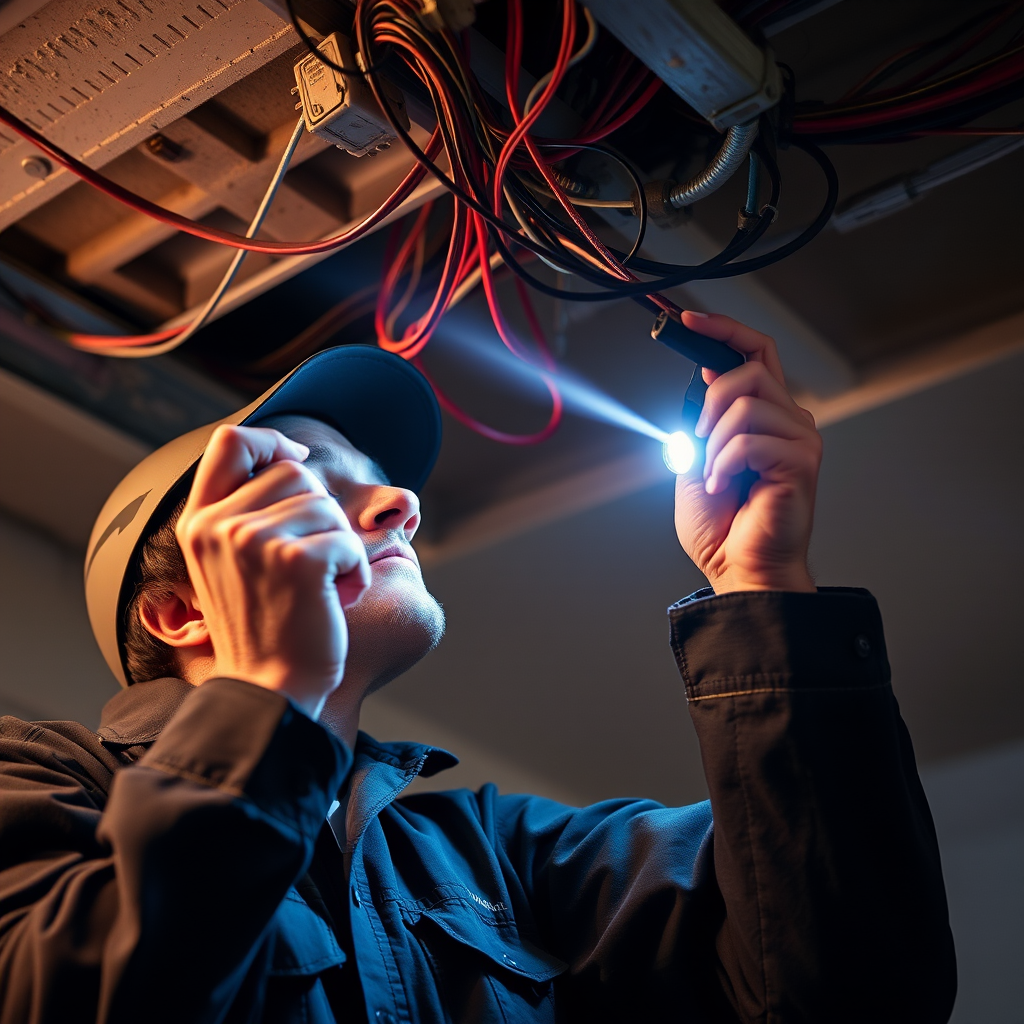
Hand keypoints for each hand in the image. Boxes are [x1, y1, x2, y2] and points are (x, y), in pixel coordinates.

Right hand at [175, 424, 370, 717]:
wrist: (271, 690)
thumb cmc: (266, 627)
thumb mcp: (234, 561)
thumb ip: (248, 511)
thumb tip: (293, 455)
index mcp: (199, 522)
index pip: (230, 441)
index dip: (272, 440)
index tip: (298, 456)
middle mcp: (219, 526)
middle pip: (296, 473)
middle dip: (319, 514)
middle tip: (307, 568)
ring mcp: (254, 542)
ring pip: (328, 507)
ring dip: (340, 546)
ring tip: (318, 589)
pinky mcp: (296, 561)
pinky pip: (350, 542)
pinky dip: (356, 573)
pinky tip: (334, 602)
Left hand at [673, 312, 821, 593]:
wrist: (737, 567)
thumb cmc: (722, 525)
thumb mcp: (695, 459)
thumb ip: (702, 419)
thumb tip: (703, 377)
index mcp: (765, 415)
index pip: (755, 353)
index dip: (724, 331)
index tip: (689, 322)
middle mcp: (788, 420)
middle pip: (749, 371)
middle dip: (710, 404)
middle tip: (700, 443)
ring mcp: (799, 439)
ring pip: (746, 405)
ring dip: (714, 444)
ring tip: (714, 476)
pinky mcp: (802, 462)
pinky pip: (748, 440)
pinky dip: (722, 465)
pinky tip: (723, 487)